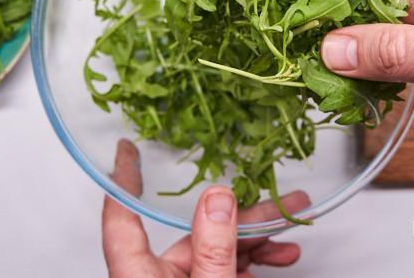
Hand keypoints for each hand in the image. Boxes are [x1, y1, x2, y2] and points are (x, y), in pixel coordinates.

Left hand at [102, 139, 306, 276]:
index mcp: (138, 275)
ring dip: (257, 239)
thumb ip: (213, 250)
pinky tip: (277, 258)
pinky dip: (250, 263)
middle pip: (195, 232)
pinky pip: (224, 272)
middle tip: (284, 199)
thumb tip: (218, 197)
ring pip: (217, 252)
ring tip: (292, 227)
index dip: (124, 178)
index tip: (127, 148)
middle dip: (245, 216)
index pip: (121, 216)